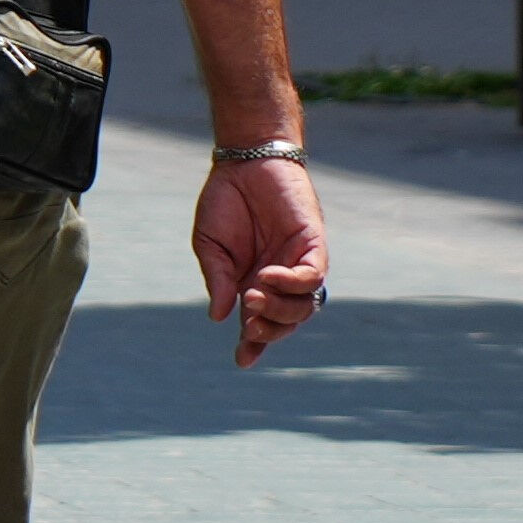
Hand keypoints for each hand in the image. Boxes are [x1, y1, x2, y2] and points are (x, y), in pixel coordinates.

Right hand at [192, 151, 325, 360]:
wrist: (244, 162)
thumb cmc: (225, 202)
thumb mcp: (210, 246)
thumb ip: (216, 280)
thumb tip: (218, 316)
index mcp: (252, 285)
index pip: (258, 325)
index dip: (253, 345)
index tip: (242, 360)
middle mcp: (279, 281)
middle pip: (285, 322)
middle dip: (268, 331)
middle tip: (248, 320)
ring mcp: (298, 263)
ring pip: (303, 306)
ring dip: (279, 310)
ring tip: (253, 295)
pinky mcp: (313, 243)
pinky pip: (313, 275)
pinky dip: (293, 283)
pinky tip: (268, 275)